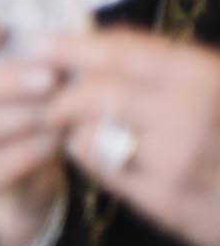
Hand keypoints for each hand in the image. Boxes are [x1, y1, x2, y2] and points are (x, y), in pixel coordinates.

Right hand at [0, 16, 67, 245]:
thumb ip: (43, 46)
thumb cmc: (41, 94)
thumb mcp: (42, 62)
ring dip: (20, 118)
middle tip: (49, 79)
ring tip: (59, 111)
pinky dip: (30, 151)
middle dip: (3, 81)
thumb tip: (65, 35)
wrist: (42, 154)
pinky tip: (57, 139)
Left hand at [43, 28, 219, 245]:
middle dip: (61, 91)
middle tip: (44, 89)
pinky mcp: (167, 202)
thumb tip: (103, 45)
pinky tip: (89, 147)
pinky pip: (103, 169)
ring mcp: (177, 162)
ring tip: (66, 118)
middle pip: (97, 93)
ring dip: (72, 124)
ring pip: (92, 132)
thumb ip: (172, 67)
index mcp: (206, 77)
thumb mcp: (218, 84)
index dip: (74, 46)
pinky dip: (86, 154)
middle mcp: (191, 116)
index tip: (44, 43)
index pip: (123, 52)